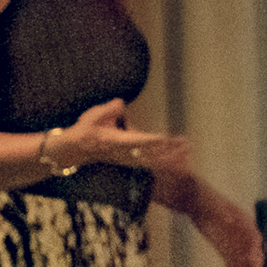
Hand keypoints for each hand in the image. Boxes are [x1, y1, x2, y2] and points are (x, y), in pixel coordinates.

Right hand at [50, 99, 180, 176]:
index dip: (152, 140)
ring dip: (172, 156)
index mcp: (119, 141)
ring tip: (188, 150)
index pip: (138, 140)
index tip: (165, 138)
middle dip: (170, 150)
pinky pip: (153, 163)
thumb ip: (109, 110)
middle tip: (187, 145)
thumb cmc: (88, 130)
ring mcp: (130, 159)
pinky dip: (166, 161)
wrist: (78, 149)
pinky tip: (178, 159)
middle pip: (152, 153)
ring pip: (155, 160)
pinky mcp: (133, 161)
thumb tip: (120, 103)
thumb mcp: (95, 116)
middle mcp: (127, 153)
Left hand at [189, 193, 264, 266]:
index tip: (254, 259)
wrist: (195, 200)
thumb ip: (222, 212)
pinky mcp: (224, 246)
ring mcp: (233, 240)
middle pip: (250, 251)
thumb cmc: (206, 200)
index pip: (254, 237)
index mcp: (243, 220)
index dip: (256, 249)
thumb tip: (230, 219)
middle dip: (251, 264)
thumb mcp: (213, 204)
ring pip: (241, 259)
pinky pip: (230, 261)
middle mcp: (241, 232)